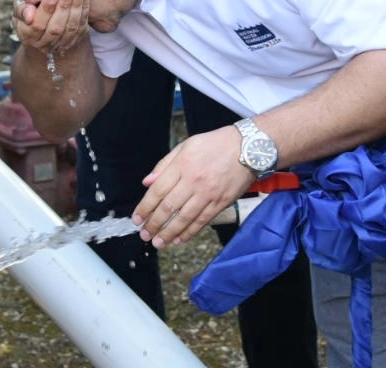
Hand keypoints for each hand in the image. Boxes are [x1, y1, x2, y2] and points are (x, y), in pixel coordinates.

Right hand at [12, 0, 90, 53]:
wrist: (45, 23)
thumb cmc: (31, 11)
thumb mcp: (20, 9)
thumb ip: (22, 10)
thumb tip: (29, 17)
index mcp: (27, 35)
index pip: (38, 25)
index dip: (46, 9)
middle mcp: (44, 44)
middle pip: (56, 28)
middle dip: (63, 6)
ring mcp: (60, 44)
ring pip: (71, 28)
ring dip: (76, 7)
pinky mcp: (75, 40)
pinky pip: (82, 26)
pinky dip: (84, 9)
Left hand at [132, 128, 255, 247]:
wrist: (248, 148)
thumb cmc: (215, 144)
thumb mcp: (186, 146)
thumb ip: (165, 164)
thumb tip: (148, 182)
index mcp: (182, 165)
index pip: (158, 190)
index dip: (145, 207)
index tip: (137, 218)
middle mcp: (194, 181)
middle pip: (169, 207)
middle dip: (154, 224)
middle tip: (145, 234)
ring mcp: (208, 194)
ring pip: (184, 218)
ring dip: (169, 233)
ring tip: (158, 242)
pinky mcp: (221, 203)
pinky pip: (202, 221)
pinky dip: (189, 232)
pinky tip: (179, 239)